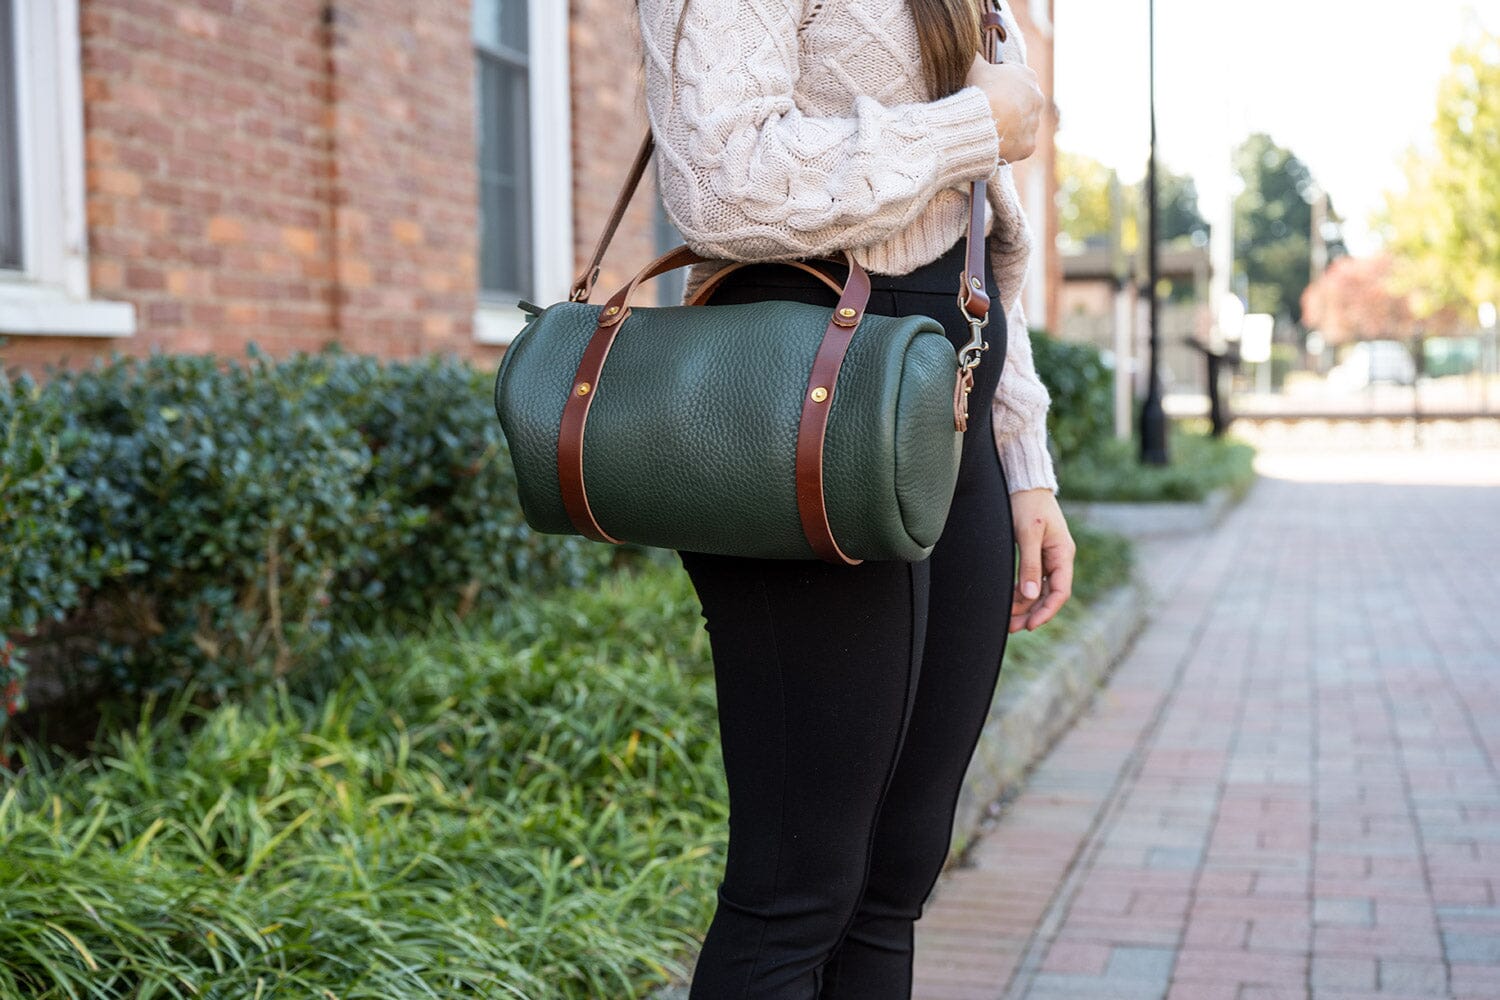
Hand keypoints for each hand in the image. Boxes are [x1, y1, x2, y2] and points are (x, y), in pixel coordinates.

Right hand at [965, 53, 1043, 163]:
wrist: (981, 121)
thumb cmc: (979, 90)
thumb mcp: (975, 66)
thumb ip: (977, 57)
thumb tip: (970, 46)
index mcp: (1028, 76)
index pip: (1016, 78)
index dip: (1000, 84)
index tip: (988, 90)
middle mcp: (1037, 99)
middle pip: (1023, 103)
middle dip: (1009, 106)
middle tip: (989, 111)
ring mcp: (1034, 124)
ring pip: (1022, 125)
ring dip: (1010, 127)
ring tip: (989, 129)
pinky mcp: (1029, 145)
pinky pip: (1018, 145)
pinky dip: (1008, 146)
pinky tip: (993, 143)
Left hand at [1009, 487, 1074, 632]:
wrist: (1024, 484)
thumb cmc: (1028, 505)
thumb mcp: (1028, 534)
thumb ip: (1030, 565)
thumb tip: (1030, 596)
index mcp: (1062, 554)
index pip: (1060, 592)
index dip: (1047, 611)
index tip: (1031, 625)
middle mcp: (1058, 559)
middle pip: (1049, 596)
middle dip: (1033, 613)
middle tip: (1013, 628)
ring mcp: (1048, 558)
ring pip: (1039, 590)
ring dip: (1025, 606)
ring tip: (1008, 621)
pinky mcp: (1036, 555)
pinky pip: (1031, 581)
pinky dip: (1021, 593)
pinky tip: (1010, 602)